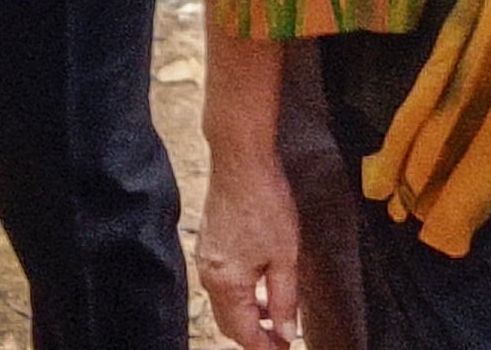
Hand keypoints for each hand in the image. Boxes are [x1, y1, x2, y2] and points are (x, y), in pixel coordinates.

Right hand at [197, 146, 301, 348]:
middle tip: (281, 339)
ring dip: (248, 314)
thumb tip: (284, 333)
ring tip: (275, 314)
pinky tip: (261, 285)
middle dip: (254, 335)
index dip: (265, 347)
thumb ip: (284, 300)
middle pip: (228, 323)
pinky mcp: (208, 244)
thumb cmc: (265, 203)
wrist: (240, 160)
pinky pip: (222, 282)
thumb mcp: (285, 256)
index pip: (243, 333)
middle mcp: (208, 276)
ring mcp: (205, 259)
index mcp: (226, 284)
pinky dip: (240, 293)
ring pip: (225, 303)